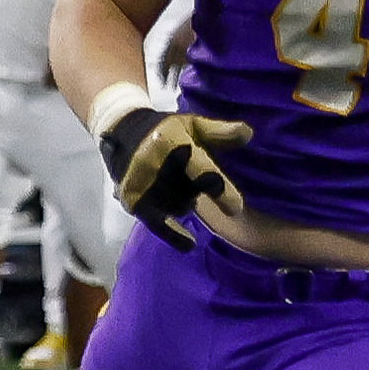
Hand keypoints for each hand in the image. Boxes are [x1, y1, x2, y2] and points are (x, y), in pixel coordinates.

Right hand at [97, 103, 252, 250]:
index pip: (199, 170)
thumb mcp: (192, 124)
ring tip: (179, 188)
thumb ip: (220, 132)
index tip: (236, 209)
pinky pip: (157, 224)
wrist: (120, 131)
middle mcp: (151, 164)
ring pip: (178, 208)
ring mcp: (139, 185)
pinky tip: (189, 244)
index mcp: (169, 142)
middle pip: (190, 193)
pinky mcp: (131, 200)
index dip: (218, 189)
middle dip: (197, 189)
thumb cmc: (165, 129)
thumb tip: (248, 134)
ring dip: (185, 202)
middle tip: (192, 178)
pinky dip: (173, 235)